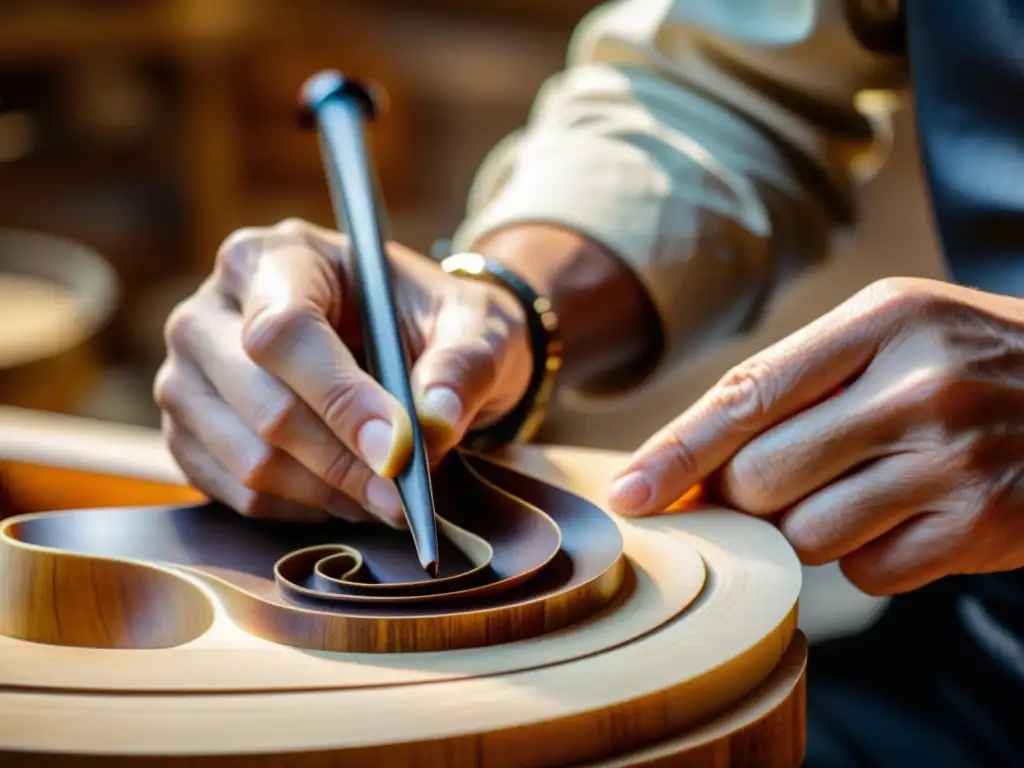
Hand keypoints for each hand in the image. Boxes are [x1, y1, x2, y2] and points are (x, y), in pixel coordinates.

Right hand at [154, 219, 530, 525]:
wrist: (408, 344)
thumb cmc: (438, 324)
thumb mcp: (477, 327)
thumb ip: (464, 365)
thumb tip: (435, 422)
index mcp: (276, 257)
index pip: (284, 331)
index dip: (340, 399)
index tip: (399, 452)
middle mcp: (211, 311)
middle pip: (262, 404)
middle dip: (344, 464)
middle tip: (405, 496)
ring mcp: (188, 375)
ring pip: (248, 459)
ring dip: (328, 493)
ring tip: (385, 495)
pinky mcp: (188, 432)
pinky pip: (236, 493)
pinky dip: (300, 509)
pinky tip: (346, 494)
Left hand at [609, 277, 1023, 595]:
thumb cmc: (968, 360)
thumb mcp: (891, 333)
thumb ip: (794, 384)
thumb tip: (690, 469)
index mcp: (882, 321)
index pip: (746, 396)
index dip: (676, 452)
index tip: (629, 495)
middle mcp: (917, 387)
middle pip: (762, 477)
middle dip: (743, 498)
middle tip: (770, 486)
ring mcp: (954, 460)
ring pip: (806, 534)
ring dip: (805, 529)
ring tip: (859, 489)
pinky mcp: (982, 526)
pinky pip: (868, 573)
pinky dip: (865, 558)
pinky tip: (905, 517)